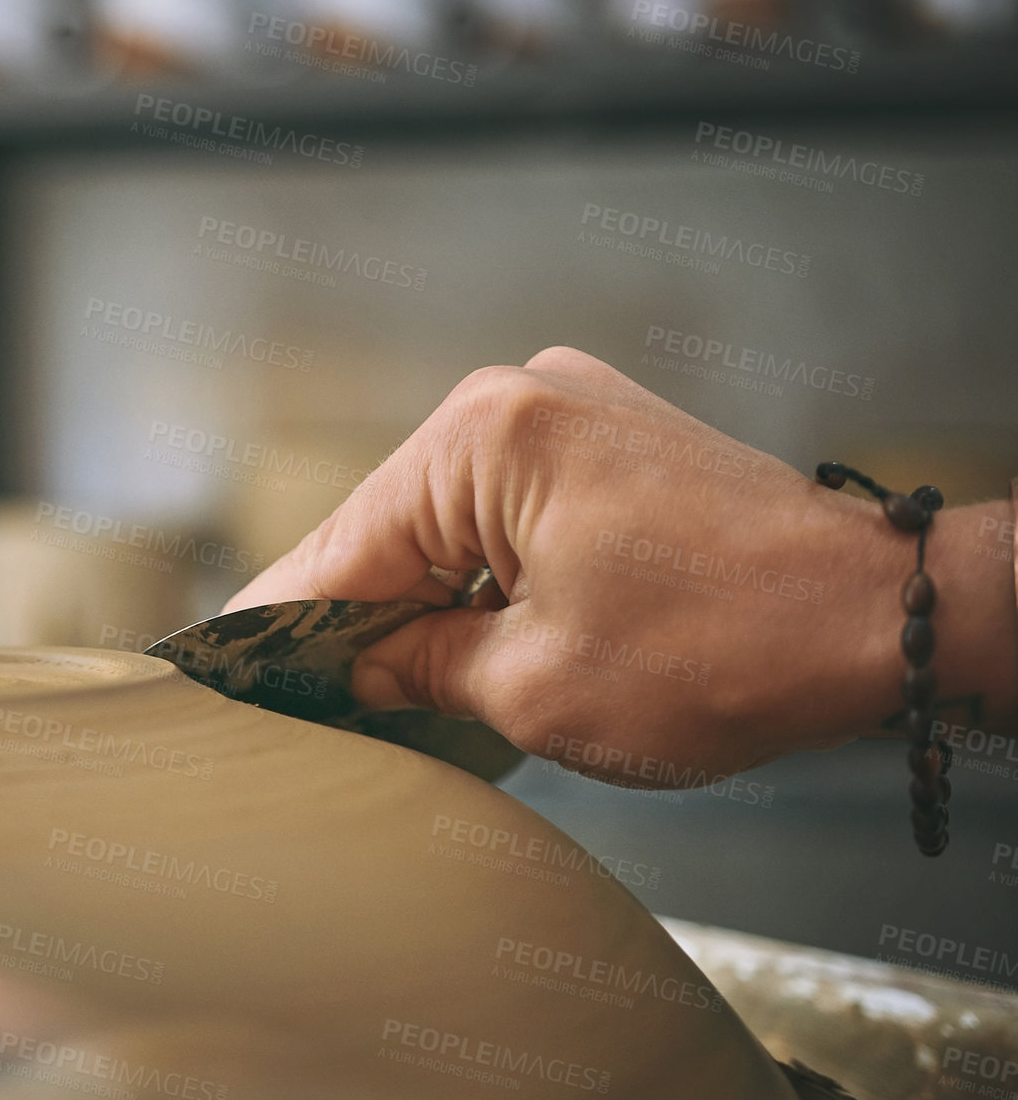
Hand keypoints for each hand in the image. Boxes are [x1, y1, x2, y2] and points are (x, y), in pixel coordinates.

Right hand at [229, 348, 1017, 782]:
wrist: (881, 622)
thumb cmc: (727, 649)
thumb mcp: (534, 687)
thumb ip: (416, 666)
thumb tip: (353, 663)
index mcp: (483, 439)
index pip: (340, 548)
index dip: (279, 625)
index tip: (218, 674)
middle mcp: (515, 400)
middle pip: (384, 525)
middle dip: (349, 614)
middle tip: (300, 699)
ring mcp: (565, 412)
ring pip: (440, 518)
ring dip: (412, 595)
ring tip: (376, 682)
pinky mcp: (602, 439)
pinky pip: (498, 506)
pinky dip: (470, 569)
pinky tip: (452, 633)